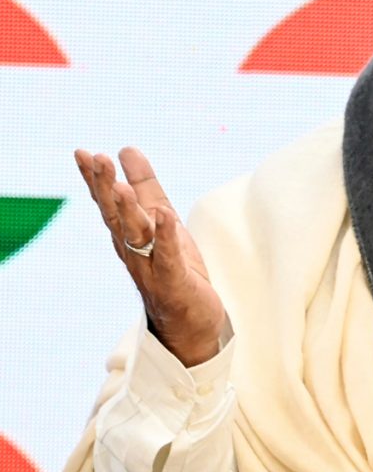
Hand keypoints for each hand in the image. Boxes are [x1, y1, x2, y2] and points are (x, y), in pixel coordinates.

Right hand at [75, 147, 224, 366]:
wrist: (189, 322)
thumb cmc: (172, 267)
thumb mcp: (162, 219)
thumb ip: (145, 186)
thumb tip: (127, 149)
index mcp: (128, 235)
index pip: (109, 203)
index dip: (97, 179)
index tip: (83, 153)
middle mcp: (133, 251)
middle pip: (116, 216)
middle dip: (106, 188)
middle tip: (96, 159)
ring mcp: (152, 268)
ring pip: (136, 237)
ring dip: (129, 211)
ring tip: (122, 187)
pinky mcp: (174, 283)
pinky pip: (169, 258)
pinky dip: (167, 238)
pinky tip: (165, 218)